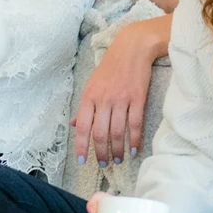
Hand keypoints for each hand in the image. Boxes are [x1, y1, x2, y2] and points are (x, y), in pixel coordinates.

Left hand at [71, 16, 168, 164]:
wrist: (132, 48)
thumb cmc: (110, 67)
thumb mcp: (91, 85)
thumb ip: (83, 107)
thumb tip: (74, 125)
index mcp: (89, 96)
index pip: (82, 127)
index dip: (81, 146)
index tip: (82, 161)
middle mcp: (103, 99)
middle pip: (100, 134)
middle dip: (101, 153)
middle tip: (103, 164)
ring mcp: (121, 99)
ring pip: (117, 132)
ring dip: (118, 150)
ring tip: (118, 160)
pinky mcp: (138, 98)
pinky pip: (135, 124)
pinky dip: (134, 140)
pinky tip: (134, 150)